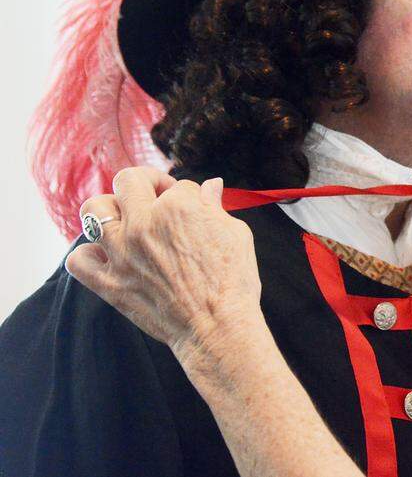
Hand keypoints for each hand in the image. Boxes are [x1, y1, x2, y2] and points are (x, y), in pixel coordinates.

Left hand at [65, 168, 262, 360]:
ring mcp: (121, 253)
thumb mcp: (236, 234)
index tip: (195, 211)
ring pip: (94, 209)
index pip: (178, 186)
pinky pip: (78, 259)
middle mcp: (143, 224)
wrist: (218, 328)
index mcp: (177, 207)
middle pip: (128, 180)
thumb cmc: (233, 282)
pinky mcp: (109, 282)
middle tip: (159, 198)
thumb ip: (215, 206)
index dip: (189, 196)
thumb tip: (211, 186)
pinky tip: (108, 256)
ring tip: (126, 220)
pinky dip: (88, 255)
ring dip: (110, 209)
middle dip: (146, 183)